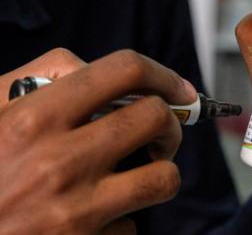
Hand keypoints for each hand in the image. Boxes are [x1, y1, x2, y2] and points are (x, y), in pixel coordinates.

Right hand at [0, 48, 196, 234]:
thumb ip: (43, 76)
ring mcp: (76, 208)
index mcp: (35, 116)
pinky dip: (122, 220)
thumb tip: (100, 71)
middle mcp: (59, 160)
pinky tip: (96, 218)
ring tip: (141, 173)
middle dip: (171, 124)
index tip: (179, 88)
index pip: (124, 70)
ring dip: (161, 172)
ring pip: (163, 176)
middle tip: (159, 135)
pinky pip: (131, 226)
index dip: (163, 74)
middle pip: (156, 117)